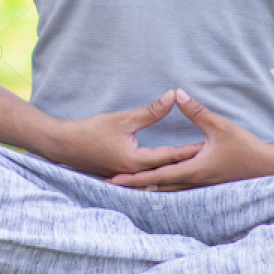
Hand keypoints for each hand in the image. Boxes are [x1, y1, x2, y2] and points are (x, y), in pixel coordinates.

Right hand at [39, 90, 202, 177]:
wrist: (64, 146)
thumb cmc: (92, 131)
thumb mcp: (123, 119)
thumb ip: (150, 111)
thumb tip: (173, 96)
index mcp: (137, 161)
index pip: (171, 156)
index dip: (191, 150)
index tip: (209, 147)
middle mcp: (134, 173)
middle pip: (167, 169)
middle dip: (187, 162)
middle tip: (209, 157)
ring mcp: (127, 177)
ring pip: (157, 175)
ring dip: (175, 169)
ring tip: (195, 165)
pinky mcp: (122, 174)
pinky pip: (146, 176)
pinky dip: (160, 172)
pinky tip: (169, 170)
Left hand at [107, 89, 273, 189]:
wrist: (267, 167)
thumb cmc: (245, 147)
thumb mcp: (219, 125)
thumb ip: (196, 111)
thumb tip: (177, 94)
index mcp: (193, 169)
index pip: (156, 176)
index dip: (133, 178)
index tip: (114, 180)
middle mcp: (194, 182)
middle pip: (158, 188)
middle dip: (135, 187)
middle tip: (112, 185)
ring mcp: (201, 187)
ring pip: (168, 192)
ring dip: (149, 189)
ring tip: (129, 188)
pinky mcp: (207, 185)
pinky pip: (180, 191)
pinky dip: (165, 189)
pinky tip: (159, 187)